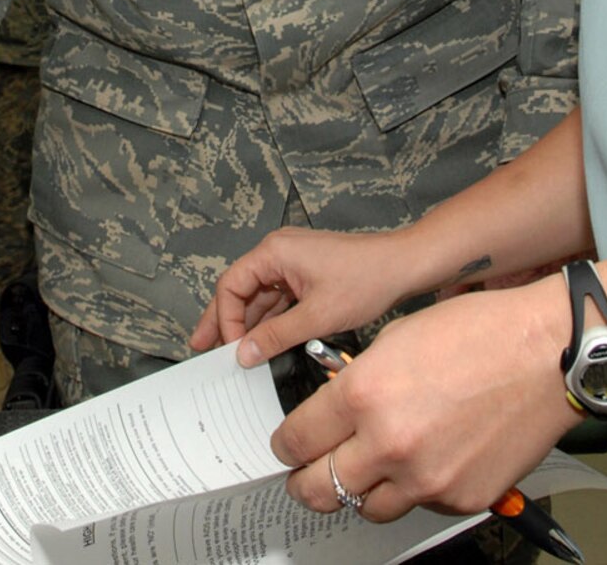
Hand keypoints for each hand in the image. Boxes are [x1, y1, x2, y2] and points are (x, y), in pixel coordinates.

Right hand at [191, 227, 420, 365]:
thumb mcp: (317, 316)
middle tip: (202, 348)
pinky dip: (269, 321)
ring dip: (247, 324)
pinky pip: (278, 299)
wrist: (404, 266)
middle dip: (223, 320)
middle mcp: (279, 253)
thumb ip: (276, 336)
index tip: (230, 349)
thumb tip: (244, 354)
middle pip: (239, 289)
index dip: (226, 319)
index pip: (231, 286)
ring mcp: (292, 263)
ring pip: (259, 297)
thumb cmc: (367, 279)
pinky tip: (262, 343)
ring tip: (229, 352)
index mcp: (274, 252)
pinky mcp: (306, 274)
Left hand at [271, 279, 575, 521]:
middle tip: (305, 474)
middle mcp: (389, 443)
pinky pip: (418, 506)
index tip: (287, 446)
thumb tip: (335, 410)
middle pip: (318, 489)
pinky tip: (423, 461)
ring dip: (359, 491)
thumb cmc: (482, 333)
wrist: (548, 352)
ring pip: (366, 507)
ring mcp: (426, 479)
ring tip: (368, 470)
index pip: (297, 440)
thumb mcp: (396, 338)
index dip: (285, 445)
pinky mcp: (459, 498)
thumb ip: (357, 381)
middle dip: (304, 482)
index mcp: (364, 394)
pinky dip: (412, 489)